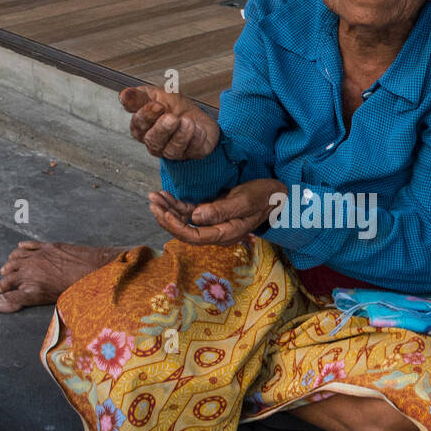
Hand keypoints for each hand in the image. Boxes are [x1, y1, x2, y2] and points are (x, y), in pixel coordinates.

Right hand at [120, 85, 220, 160]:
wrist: (196, 115)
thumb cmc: (172, 107)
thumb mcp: (155, 95)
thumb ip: (139, 97)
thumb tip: (123, 95)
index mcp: (143, 128)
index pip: (138, 125)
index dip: (147, 116)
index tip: (157, 105)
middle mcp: (156, 143)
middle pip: (153, 141)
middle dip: (162, 129)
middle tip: (172, 117)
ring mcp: (174, 151)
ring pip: (172, 150)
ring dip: (181, 136)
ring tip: (187, 122)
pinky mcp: (193, 153)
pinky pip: (193, 151)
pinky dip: (197, 139)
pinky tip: (199, 129)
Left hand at [148, 179, 285, 245]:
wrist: (277, 195)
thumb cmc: (264, 196)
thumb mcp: (245, 200)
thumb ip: (221, 210)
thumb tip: (195, 216)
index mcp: (226, 234)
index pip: (195, 236)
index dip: (176, 227)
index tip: (164, 213)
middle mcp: (217, 232)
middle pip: (185, 231)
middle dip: (166, 217)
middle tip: (152, 202)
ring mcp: (214, 223)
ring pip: (184, 221)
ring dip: (168, 210)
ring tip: (154, 197)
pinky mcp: (212, 213)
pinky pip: (190, 212)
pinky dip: (176, 205)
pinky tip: (165, 196)